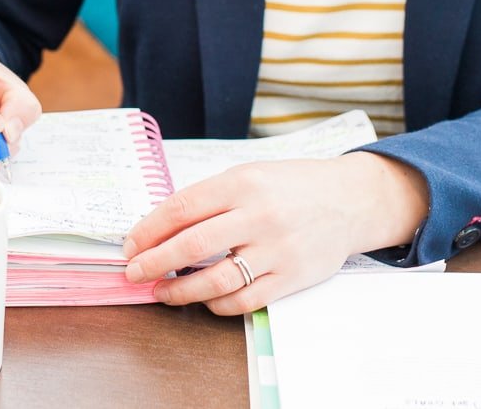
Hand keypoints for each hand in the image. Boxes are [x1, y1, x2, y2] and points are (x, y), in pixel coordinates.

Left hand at [121, 152, 428, 314]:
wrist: (350, 200)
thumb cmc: (291, 186)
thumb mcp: (250, 175)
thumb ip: (211, 198)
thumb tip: (161, 227)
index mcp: (242, 183)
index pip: (182, 208)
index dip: (149, 230)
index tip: (130, 245)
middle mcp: (258, 215)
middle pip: (192, 245)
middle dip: (154, 263)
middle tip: (133, 273)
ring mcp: (277, 249)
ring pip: (217, 280)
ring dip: (181, 291)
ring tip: (161, 292)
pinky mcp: (292, 277)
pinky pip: (246, 300)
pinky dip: (218, 305)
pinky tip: (204, 300)